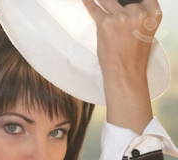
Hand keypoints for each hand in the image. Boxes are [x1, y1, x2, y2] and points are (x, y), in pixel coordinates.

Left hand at [82, 0, 161, 133]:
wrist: (125, 74)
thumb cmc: (133, 58)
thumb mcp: (144, 34)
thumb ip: (138, 19)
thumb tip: (124, 11)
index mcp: (153, 15)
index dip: (132, 2)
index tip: (126, 2)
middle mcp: (138, 13)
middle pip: (124, 2)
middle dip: (117, 8)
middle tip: (112, 16)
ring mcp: (121, 17)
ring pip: (108, 2)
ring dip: (102, 2)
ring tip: (97, 2)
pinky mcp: (105, 23)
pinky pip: (95, 9)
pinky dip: (88, 3)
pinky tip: (85, 0)